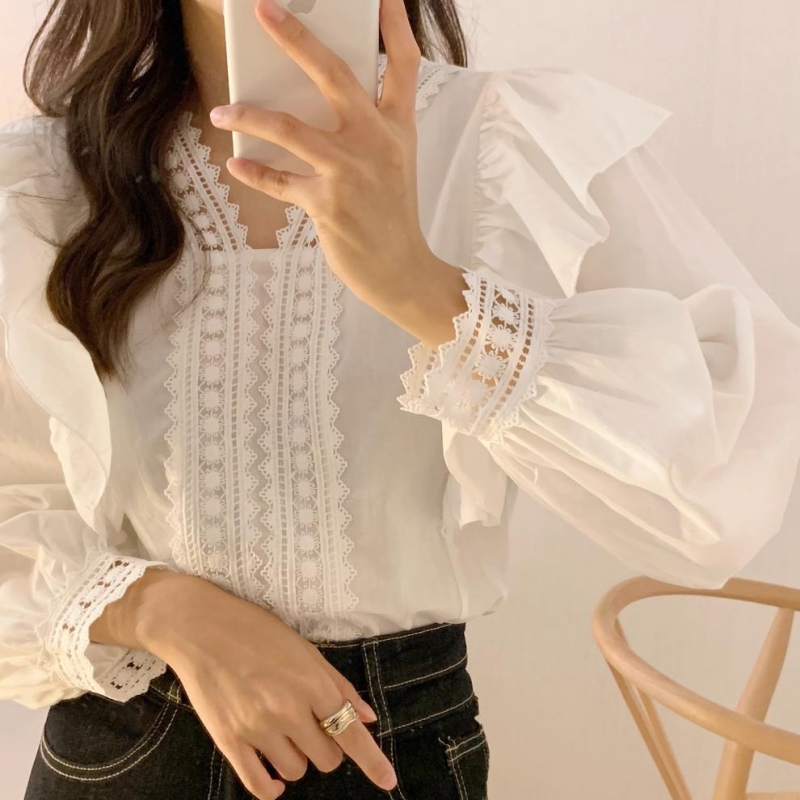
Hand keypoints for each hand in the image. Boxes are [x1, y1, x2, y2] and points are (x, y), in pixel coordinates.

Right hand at [135, 573, 397, 799]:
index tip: (388, 781)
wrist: (201, 627)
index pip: (351, 732)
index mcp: (311, 683)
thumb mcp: (306, 649)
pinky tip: (274, 777)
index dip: (373, 761)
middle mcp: (287, 710)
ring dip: (298, 759)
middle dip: (327, 747)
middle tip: (313, 726)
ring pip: (296, 771)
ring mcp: (256, 728)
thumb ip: (339, 685)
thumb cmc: (257, 631)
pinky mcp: (228, 741)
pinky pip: (259, 785)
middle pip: (326, 758)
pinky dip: (272, 787)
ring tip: (285, 734)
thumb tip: (368, 718)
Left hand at [209, 0, 431, 307]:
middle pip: (333, 75)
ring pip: (289, 128)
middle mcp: (376, 141)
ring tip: (221, 112)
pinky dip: (254, 174)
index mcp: (397, 128)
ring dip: (248, 116)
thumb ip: (368, 129)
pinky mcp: (327, 204)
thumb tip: (313, 103)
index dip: (393, 25)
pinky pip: (279, 181)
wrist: (402, 269)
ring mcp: (350, 172)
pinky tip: (236, 165)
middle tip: (264, 11)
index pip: (402, 65)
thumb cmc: (393, 215)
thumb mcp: (395, 164)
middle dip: (296, 38)